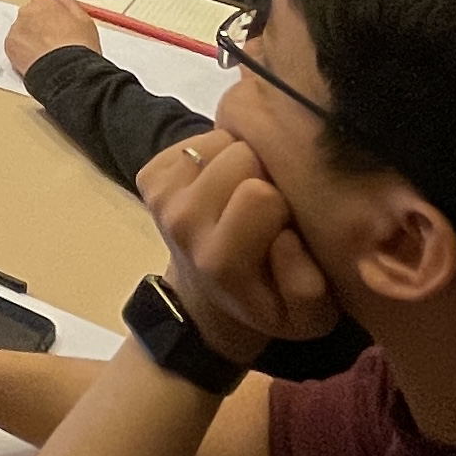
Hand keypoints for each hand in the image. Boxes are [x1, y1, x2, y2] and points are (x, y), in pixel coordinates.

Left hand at [5, 0, 101, 75]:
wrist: (66, 70)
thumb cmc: (78, 47)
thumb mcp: (84, 20)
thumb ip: (70, 4)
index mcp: (43, 2)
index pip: (43, 1)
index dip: (51, 14)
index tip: (56, 22)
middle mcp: (26, 12)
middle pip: (31, 15)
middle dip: (40, 26)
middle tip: (54, 41)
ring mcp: (16, 30)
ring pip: (23, 31)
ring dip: (31, 38)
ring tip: (48, 53)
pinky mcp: (9, 47)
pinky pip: (16, 46)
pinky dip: (24, 51)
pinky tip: (38, 58)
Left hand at [140, 132, 338, 363]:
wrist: (208, 295)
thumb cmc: (266, 301)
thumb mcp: (306, 317)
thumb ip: (305, 288)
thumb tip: (285, 239)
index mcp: (220, 261)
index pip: (261, 196)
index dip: (284, 202)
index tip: (286, 223)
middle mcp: (183, 224)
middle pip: (241, 157)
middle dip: (266, 173)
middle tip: (269, 205)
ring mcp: (162, 197)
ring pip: (223, 139)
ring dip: (243, 159)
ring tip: (246, 193)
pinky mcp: (149, 176)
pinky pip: (199, 137)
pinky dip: (219, 153)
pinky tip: (224, 184)